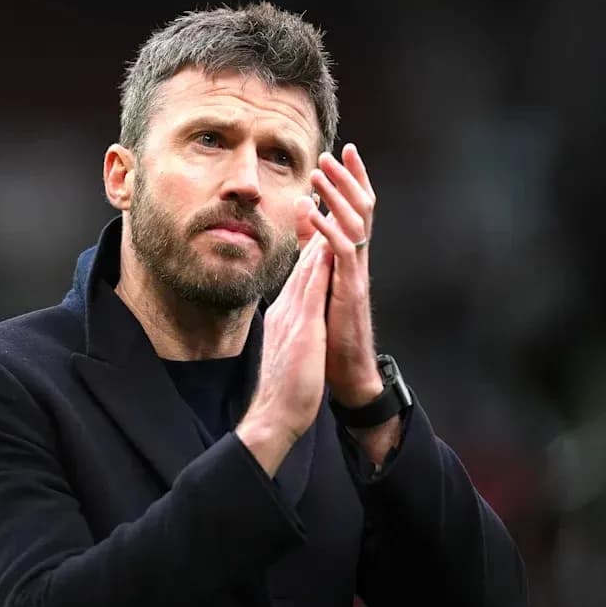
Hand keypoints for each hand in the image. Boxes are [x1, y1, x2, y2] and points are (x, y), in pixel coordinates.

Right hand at [236, 208, 332, 476]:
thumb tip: (297, 317)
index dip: (313, 242)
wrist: (276, 413)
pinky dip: (320, 262)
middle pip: (304, 260)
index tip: (322, 216)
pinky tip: (329, 241)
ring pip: (308, 266)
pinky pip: (313, 286)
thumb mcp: (290, 349)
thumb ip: (293, 328)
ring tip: (326, 204)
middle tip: (322, 193)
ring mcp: (293, 314)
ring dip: (318, 233)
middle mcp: (287, 307)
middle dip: (315, 227)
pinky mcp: (302, 324)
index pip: (302, 271)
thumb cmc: (286, 388)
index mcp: (286, 313)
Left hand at [308, 143, 383, 406]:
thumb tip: (306, 222)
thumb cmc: (333, 331)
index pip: (355, 210)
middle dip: (347, 178)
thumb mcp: (319, 283)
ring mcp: (357, 273)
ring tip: (320, 172)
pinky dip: (327, 230)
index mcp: (350, 257)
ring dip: (336, 195)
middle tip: (332, 152)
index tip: (342, 152)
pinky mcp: (351, 289)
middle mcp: (358, 260)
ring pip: (354, 224)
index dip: (351, 180)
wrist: (347, 371)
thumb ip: (314, 253)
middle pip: (360, 208)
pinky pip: (342, 252)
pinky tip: (313, 213)